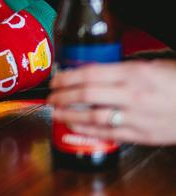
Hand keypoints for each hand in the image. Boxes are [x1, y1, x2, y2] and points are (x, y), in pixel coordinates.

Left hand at [48, 60, 175, 144]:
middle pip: (87, 95)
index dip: (68, 76)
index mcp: (133, 73)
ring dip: (70, 114)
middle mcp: (132, 95)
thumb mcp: (150, 63)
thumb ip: (122, 66)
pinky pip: (110, 134)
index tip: (56, 77)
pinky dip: (89, 130)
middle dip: (63, 95)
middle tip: (50, 95)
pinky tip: (75, 126)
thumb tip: (96, 68)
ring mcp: (137, 117)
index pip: (90, 74)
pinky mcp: (142, 135)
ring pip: (94, 117)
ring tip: (56, 111)